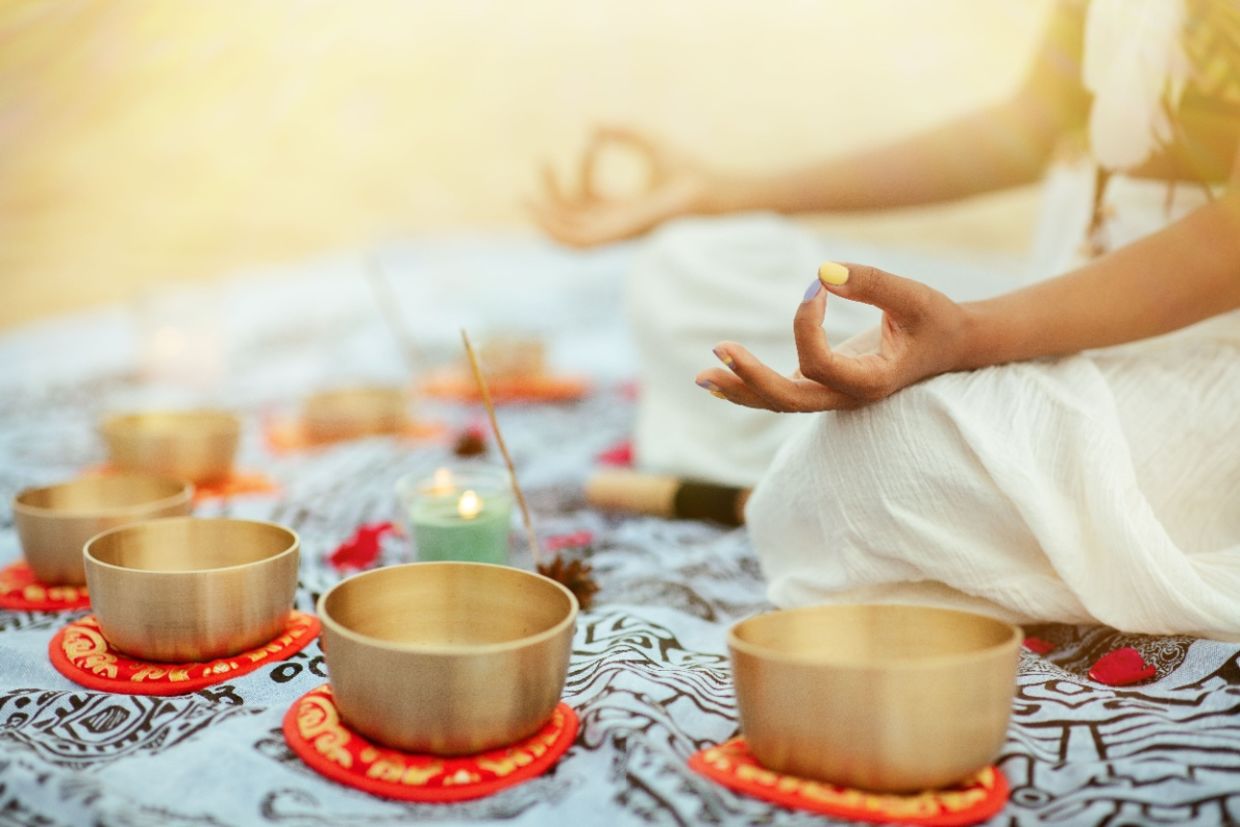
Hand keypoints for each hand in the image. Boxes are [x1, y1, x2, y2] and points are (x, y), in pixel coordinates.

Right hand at [527, 126, 714, 247]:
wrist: (703, 187)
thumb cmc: (685, 168)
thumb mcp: (647, 141)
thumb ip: (621, 132)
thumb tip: (591, 126)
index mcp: (623, 210)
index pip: (589, 196)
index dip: (583, 166)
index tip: (594, 139)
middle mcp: (616, 225)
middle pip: (572, 217)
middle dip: (551, 194)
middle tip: (541, 161)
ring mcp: (613, 234)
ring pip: (567, 235)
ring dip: (543, 216)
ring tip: (524, 195)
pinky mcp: (613, 238)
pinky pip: (575, 243)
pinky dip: (554, 231)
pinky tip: (540, 210)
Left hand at [695, 263, 975, 411]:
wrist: (950, 345)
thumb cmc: (935, 319)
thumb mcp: (914, 297)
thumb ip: (871, 282)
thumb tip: (822, 269)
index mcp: (872, 382)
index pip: (819, 364)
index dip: (806, 324)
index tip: (817, 285)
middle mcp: (847, 396)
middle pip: (788, 399)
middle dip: (751, 378)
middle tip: (718, 349)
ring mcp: (832, 394)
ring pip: (778, 402)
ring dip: (739, 389)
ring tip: (701, 376)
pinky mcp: (822, 383)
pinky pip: (779, 391)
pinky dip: (748, 384)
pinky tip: (717, 375)